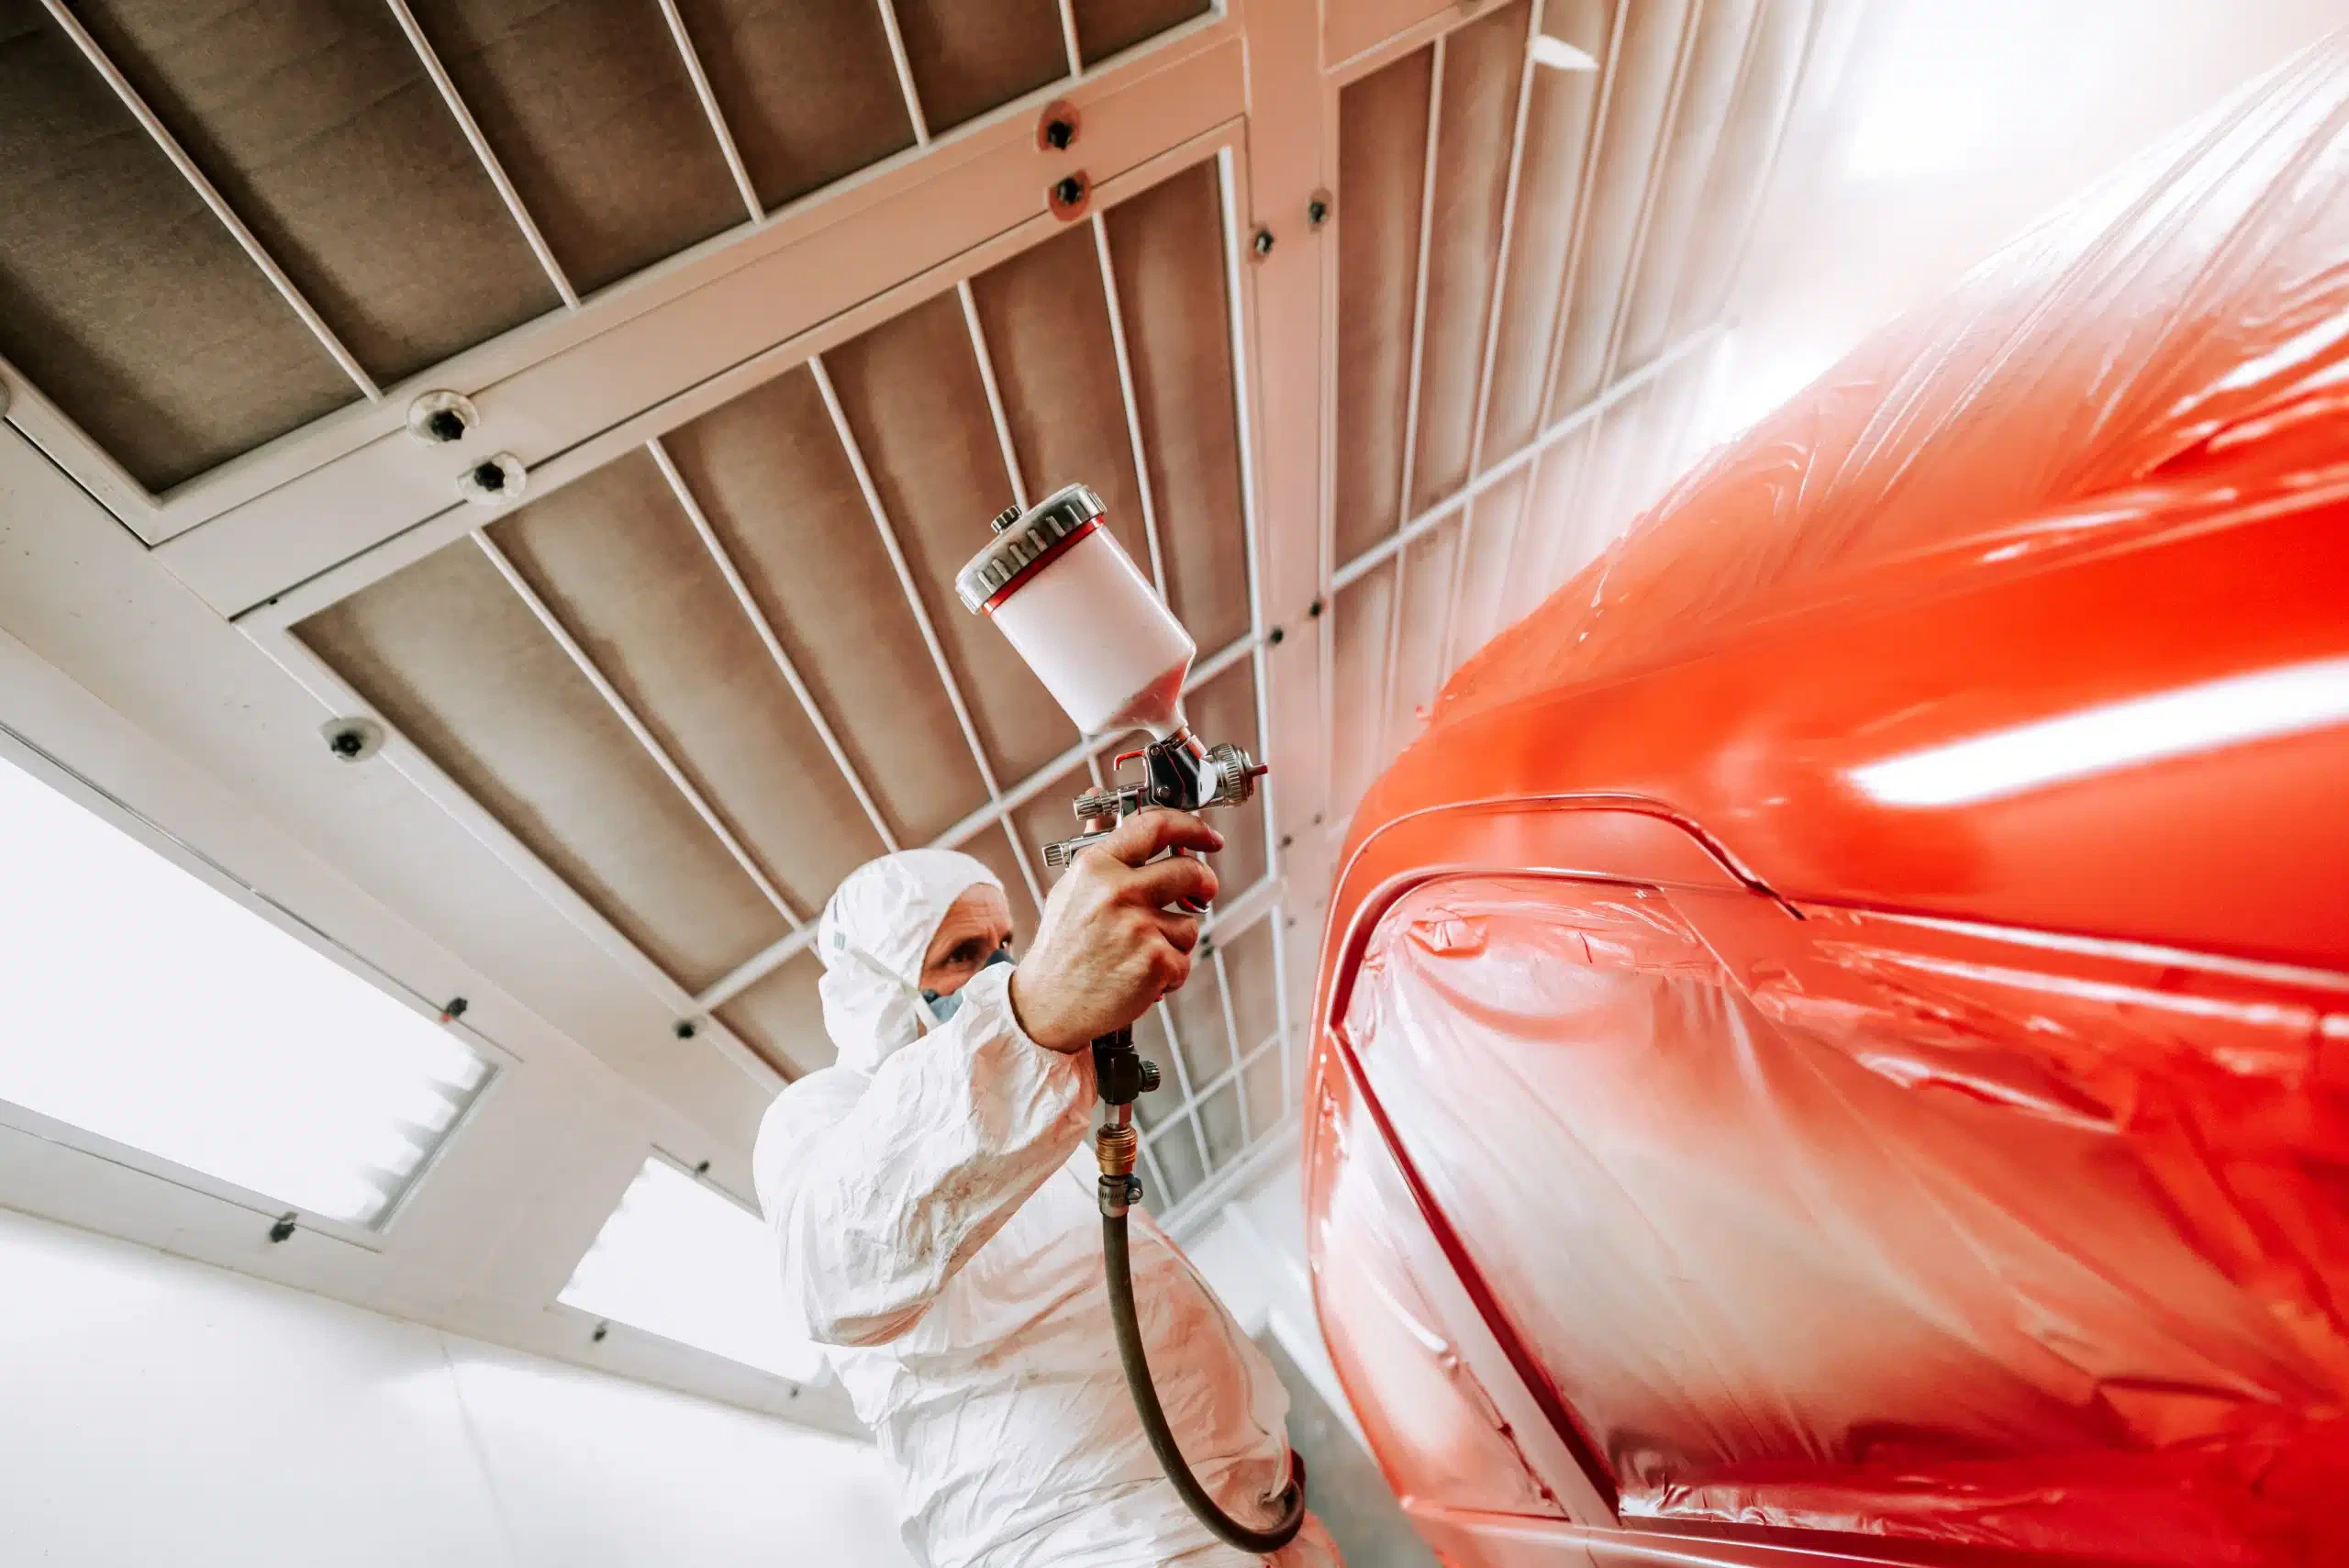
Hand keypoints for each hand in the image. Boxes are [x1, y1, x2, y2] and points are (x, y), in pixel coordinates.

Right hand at [1009, 809, 1222, 1052]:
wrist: (1046, 1005)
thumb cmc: (1061, 947)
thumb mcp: (1070, 887)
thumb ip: (1095, 842)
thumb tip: (1098, 800)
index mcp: (1097, 866)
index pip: (1156, 826)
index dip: (1192, 827)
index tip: (1208, 836)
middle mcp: (1118, 892)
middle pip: (1190, 870)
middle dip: (1204, 883)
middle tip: (1202, 891)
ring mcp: (1139, 927)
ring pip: (1190, 922)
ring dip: (1175, 939)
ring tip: (1140, 951)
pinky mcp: (1156, 962)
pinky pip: (1185, 959)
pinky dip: (1170, 971)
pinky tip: (1140, 975)